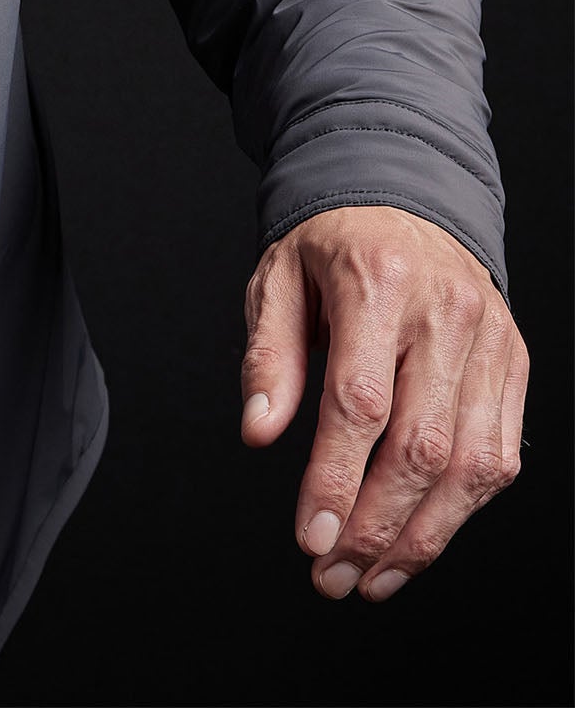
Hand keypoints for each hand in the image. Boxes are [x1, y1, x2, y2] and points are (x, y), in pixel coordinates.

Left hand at [238, 205, 526, 602]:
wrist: (403, 194)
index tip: (309, 536)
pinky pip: (499, 454)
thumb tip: (258, 431)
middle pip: (421, 446)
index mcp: (378, 284)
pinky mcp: (514, 365)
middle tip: (333, 573)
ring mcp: (489, 342)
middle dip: (376, 525)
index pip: (360, 402)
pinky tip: (420, 536)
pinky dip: (462, 509)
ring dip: (422, 536)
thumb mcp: (278, 278)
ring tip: (373, 575)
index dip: (335, 478)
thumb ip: (269, 355)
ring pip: (470, 463)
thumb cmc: (333, 242)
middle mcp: (445, 314)